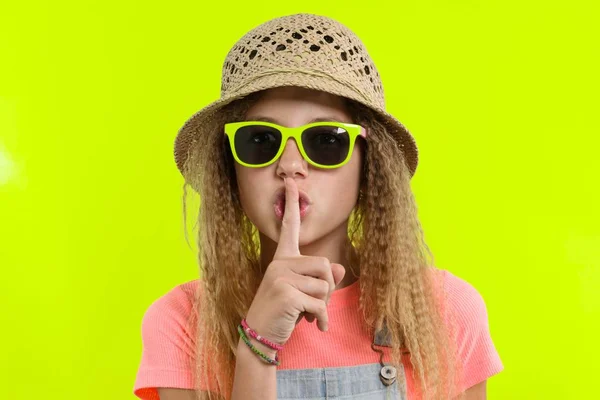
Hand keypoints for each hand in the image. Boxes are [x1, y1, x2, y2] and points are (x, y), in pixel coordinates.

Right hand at [244, 177, 345, 344]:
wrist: (260, 335)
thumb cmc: (283, 312)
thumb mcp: (303, 292)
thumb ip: (320, 278)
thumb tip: (339, 268)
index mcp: (283, 258)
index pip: (289, 227)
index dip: (292, 204)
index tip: (291, 181)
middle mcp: (280, 263)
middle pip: (324, 265)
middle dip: (327, 289)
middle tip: (314, 304)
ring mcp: (280, 277)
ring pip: (324, 286)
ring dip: (323, 305)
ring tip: (308, 314)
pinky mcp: (286, 293)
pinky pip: (319, 304)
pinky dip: (322, 319)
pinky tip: (315, 326)